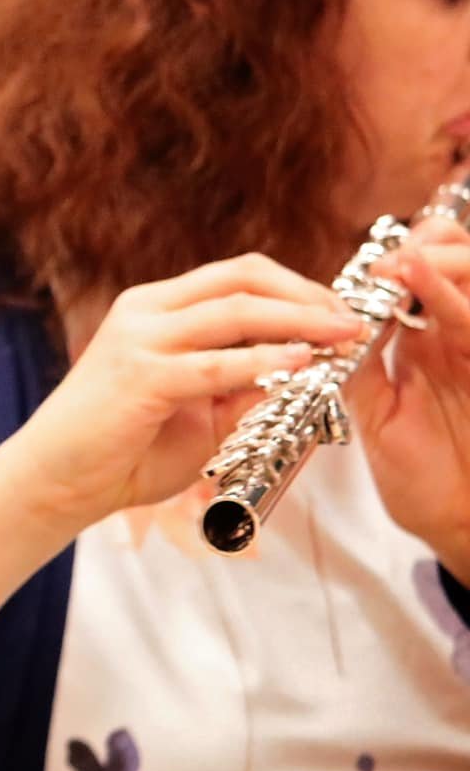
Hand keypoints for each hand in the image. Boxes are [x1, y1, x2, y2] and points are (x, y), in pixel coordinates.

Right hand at [1, 254, 362, 533]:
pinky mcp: (140, 375)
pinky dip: (263, 363)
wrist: (56, 480)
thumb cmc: (121, 451)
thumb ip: (241, 389)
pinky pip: (216, 364)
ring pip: (236, 311)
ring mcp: (140, 339)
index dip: (296, 287)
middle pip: (243, 279)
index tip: (338, 314)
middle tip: (351, 321)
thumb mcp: (197, 413)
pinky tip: (299, 368)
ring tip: (340, 338)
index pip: (237, 276)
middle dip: (308, 296)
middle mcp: (145, 311)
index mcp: (154, 310)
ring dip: (299, 322)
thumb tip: (303, 371)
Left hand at [348, 216, 469, 579]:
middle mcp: (455, 337)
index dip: (390, 258)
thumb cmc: (424, 478)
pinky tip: (418, 271)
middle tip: (386, 256)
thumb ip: (353, 367)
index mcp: (424, 342)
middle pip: (451, 262)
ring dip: (437, 258)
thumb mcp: (374, 414)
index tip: (358, 261)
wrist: (462, 525)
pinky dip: (447, 292)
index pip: (413, 277)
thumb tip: (315, 326)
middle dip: (422, 245)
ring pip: (468, 276)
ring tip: (401, 257)